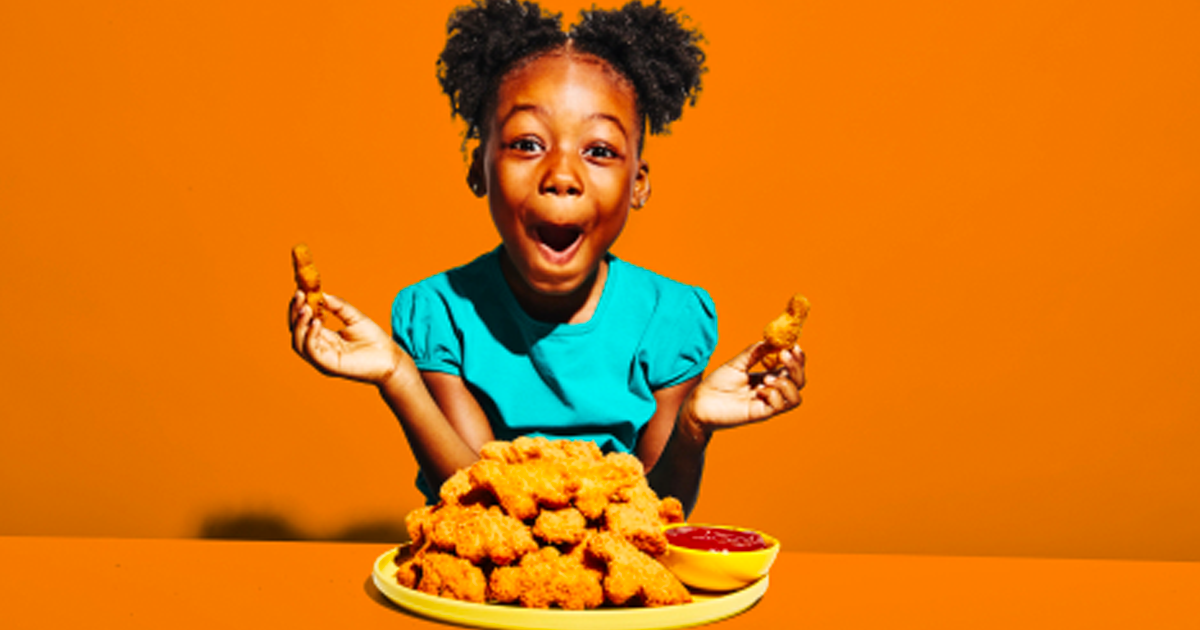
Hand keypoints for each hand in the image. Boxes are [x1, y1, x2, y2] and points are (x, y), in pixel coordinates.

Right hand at [288, 291, 411, 386]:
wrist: (390, 358)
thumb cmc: (375, 341)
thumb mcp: (355, 317)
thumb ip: (338, 307)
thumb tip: (321, 294)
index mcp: (324, 338)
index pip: (304, 322)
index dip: (299, 307)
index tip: (300, 291)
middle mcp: (320, 349)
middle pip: (297, 331)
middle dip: (295, 312)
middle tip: (299, 295)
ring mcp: (322, 359)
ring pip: (299, 342)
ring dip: (299, 324)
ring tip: (305, 308)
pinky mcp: (328, 366)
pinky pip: (312, 351)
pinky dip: (310, 336)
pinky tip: (316, 322)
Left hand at [680, 341, 805, 438]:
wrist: (700, 403)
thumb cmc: (716, 384)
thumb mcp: (736, 363)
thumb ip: (754, 352)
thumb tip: (772, 340)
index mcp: (768, 377)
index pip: (792, 369)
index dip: (797, 358)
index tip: (793, 346)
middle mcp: (771, 391)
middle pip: (799, 382)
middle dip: (796, 366)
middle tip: (783, 354)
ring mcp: (767, 403)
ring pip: (795, 397)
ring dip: (786, 384)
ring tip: (767, 379)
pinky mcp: (760, 413)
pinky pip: (780, 406)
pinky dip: (774, 395)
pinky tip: (759, 391)